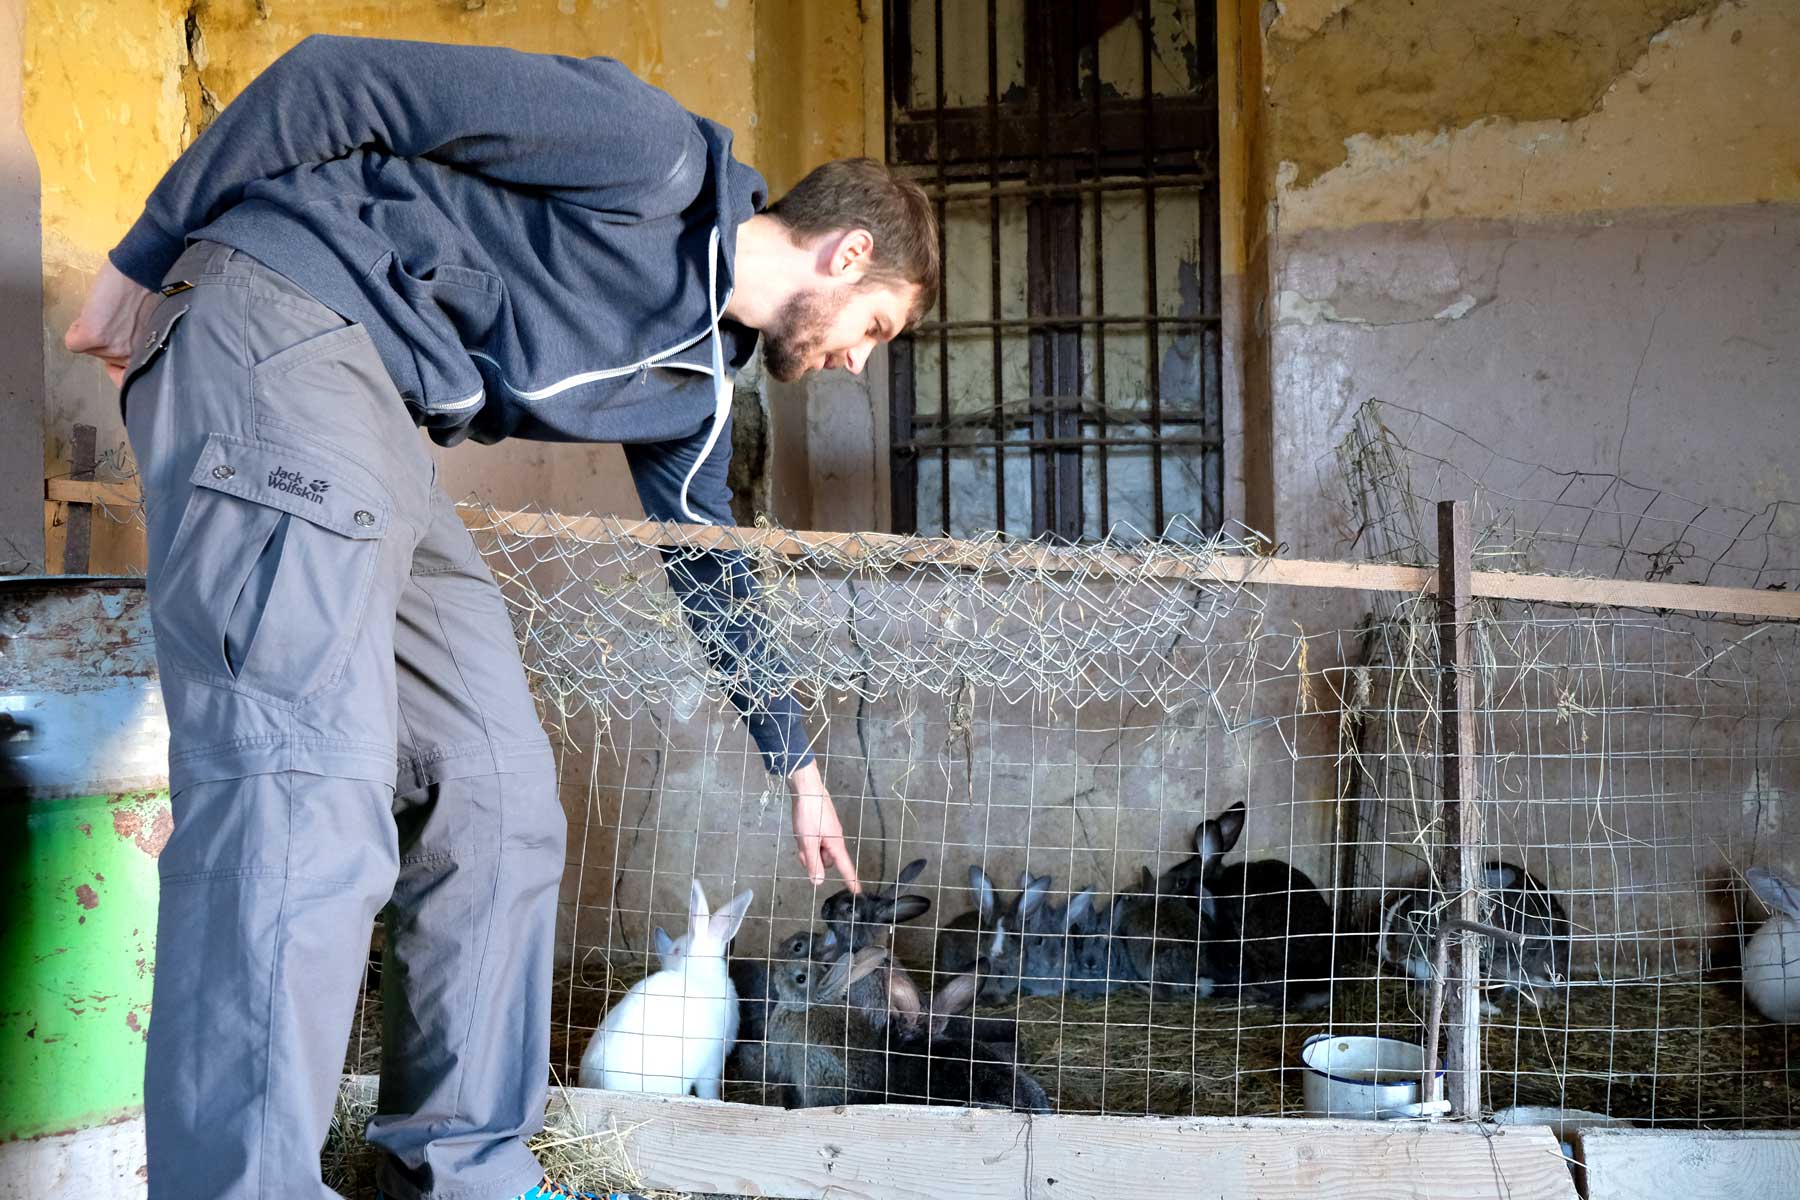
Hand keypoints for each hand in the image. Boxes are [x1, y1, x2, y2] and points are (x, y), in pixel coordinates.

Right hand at [64, 260, 160, 386]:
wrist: (140, 272)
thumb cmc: (149, 290)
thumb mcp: (150, 325)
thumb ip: (137, 341)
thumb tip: (122, 346)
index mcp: (148, 354)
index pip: (128, 378)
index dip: (119, 366)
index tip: (117, 359)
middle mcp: (132, 355)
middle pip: (105, 357)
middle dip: (105, 339)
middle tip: (114, 317)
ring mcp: (112, 347)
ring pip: (90, 349)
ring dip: (91, 331)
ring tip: (105, 311)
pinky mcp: (93, 336)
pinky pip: (73, 343)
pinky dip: (75, 330)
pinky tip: (89, 315)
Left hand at [786, 760, 858, 891]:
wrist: (807, 788)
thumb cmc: (809, 814)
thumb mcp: (807, 841)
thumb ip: (813, 862)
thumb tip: (819, 882)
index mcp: (835, 844)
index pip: (845, 867)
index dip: (850, 880)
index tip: (857, 893)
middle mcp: (834, 839)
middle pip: (826, 861)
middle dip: (814, 859)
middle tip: (803, 848)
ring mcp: (828, 832)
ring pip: (818, 851)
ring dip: (808, 849)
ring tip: (800, 836)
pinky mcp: (821, 826)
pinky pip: (815, 841)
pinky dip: (807, 840)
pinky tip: (801, 830)